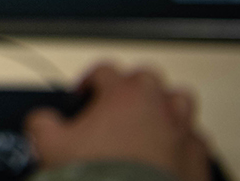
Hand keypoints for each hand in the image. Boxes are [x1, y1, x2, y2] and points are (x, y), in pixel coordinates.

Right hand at [25, 63, 209, 180]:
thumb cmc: (99, 173)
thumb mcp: (50, 145)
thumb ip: (42, 123)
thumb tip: (41, 121)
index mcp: (122, 94)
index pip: (105, 70)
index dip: (89, 80)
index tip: (82, 94)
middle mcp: (157, 105)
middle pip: (147, 77)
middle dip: (131, 86)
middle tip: (115, 104)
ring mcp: (182, 129)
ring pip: (180, 102)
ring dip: (164, 108)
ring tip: (148, 122)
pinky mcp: (198, 156)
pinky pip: (195, 140)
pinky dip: (181, 143)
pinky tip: (168, 154)